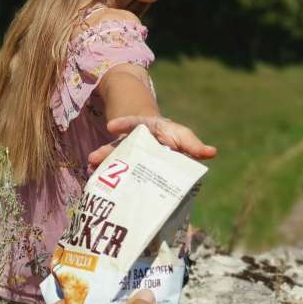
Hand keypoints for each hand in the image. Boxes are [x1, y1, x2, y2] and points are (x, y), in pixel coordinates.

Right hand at [88, 116, 216, 168]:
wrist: (162, 143)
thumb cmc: (173, 137)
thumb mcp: (182, 137)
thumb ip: (193, 145)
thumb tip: (211, 152)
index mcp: (147, 129)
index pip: (134, 123)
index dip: (123, 124)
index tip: (111, 126)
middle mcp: (134, 140)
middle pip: (119, 144)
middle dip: (107, 151)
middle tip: (94, 157)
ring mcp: (127, 152)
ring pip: (113, 157)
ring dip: (102, 164)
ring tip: (91, 170)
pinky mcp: (125, 164)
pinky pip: (113, 168)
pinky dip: (104, 173)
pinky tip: (93, 180)